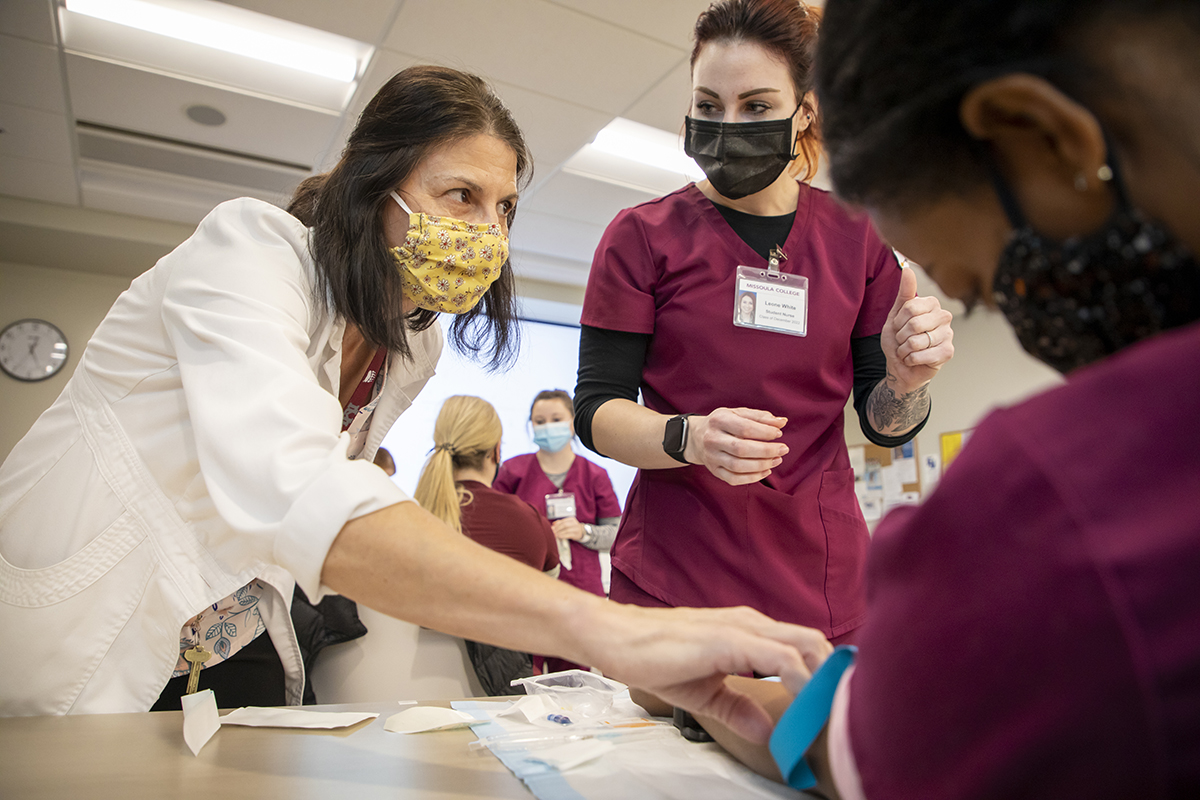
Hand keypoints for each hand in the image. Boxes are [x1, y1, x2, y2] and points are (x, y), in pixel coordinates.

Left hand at [550, 516, 583, 540]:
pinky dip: (563, 535)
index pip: (563, 521)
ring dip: (560, 532)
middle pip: (564, 525)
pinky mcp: (576, 534)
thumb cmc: (572, 527)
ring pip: (566, 530)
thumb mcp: (568, 523)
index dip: (557, 524)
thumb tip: (553, 524)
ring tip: (556, 534)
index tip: (553, 527)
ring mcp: (576, 529)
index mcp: (572, 519)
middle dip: (558, 528)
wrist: (581, 532)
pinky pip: (569, 535)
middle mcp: (575, 523)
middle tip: (554, 531)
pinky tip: (559, 536)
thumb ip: (560, 523)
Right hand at [589, 604, 832, 744]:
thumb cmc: (653, 656)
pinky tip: (803, 704)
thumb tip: (769, 733)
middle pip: (814, 641)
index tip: (831, 708)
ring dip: (824, 680)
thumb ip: (738, 708)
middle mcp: (751, 623)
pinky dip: (800, 679)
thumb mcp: (704, 693)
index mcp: (748, 631)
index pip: (803, 645)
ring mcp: (740, 628)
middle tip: (838, 713)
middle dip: (833, 676)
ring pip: (804, 644)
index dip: (824, 674)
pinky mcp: (726, 639)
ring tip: (828, 714)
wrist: (614, 637)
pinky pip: (779, 656)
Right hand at [683, 408, 787, 485]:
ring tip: (777, 460)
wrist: (696, 437)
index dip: (765, 432)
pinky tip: (766, 471)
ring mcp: (712, 457)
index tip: (778, 433)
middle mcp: (713, 439)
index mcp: (719, 420)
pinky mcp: (714, 471)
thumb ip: (760, 417)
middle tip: (783, 449)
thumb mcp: (738, 413)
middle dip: (766, 451)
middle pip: (741, 449)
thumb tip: (782, 422)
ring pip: (738, 466)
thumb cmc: (723, 423)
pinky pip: (734, 479)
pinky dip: (753, 478)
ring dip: (762, 465)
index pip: (745, 428)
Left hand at [881, 268, 953, 391]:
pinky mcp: (948, 352)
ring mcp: (948, 334)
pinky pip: (922, 355)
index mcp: (932, 304)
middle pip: (914, 324)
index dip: (898, 321)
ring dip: (904, 350)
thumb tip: (908, 269)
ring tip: (908, 350)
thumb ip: (904, 293)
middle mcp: (944, 317)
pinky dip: (911, 360)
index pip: (910, 307)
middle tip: (903, 340)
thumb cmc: (899, 339)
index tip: (899, 326)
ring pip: (917, 342)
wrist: (900, 365)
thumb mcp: (896, 315)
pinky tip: (914, 359)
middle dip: (901, 337)